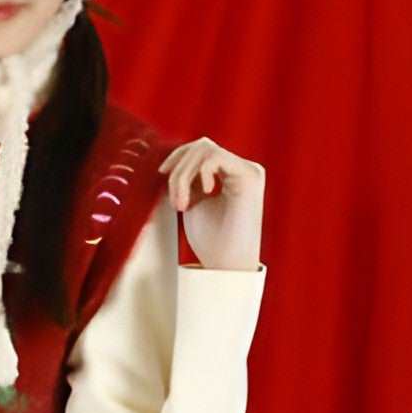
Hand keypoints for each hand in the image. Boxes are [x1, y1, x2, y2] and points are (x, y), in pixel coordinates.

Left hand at [162, 137, 263, 271]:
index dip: (178, 156)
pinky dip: (200, 173)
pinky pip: (215, 157)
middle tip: (176, 203)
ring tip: (183, 205)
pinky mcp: (250, 176)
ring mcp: (248, 171)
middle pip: (201, 146)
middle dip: (179, 171)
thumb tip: (174, 159)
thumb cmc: (210, 240)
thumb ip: (188, 179)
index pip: (201, 149)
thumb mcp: (192, 201)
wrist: (225, 265)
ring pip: (205, 150)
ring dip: (184, 176)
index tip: (161, 173)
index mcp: (230, 174)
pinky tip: (203, 194)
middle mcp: (242, 169)